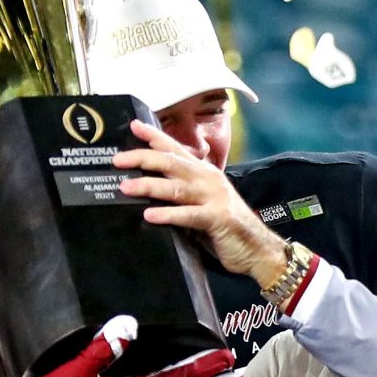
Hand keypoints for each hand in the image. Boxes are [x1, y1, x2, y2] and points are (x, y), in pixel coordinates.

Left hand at [115, 122, 283, 281]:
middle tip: (118, 160)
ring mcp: (214, 197)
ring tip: (125, 187)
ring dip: (148, 186)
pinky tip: (150, 216)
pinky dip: (168, 214)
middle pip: (171, 162)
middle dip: (143, 158)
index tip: (133, 126)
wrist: (258, 249)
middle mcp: (208, 179)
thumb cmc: (225, 228)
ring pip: (176, 187)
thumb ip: (180, 196)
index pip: (175, 149)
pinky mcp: (218, 218)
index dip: (154, 137)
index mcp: (203, 173)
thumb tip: (148, 191)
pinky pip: (189, 215)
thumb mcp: (201, 205)